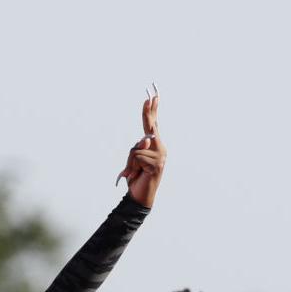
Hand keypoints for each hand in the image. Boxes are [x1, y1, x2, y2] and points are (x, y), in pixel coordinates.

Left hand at [116, 87, 164, 207]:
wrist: (140, 196)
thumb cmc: (136, 177)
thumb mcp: (134, 160)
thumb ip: (138, 149)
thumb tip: (145, 140)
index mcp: (155, 145)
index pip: (153, 125)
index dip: (152, 111)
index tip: (153, 96)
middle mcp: (160, 148)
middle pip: (151, 127)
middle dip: (148, 112)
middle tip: (149, 95)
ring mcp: (161, 156)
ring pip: (137, 148)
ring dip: (129, 162)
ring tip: (133, 172)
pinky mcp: (157, 164)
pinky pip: (137, 157)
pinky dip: (131, 166)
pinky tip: (137, 174)